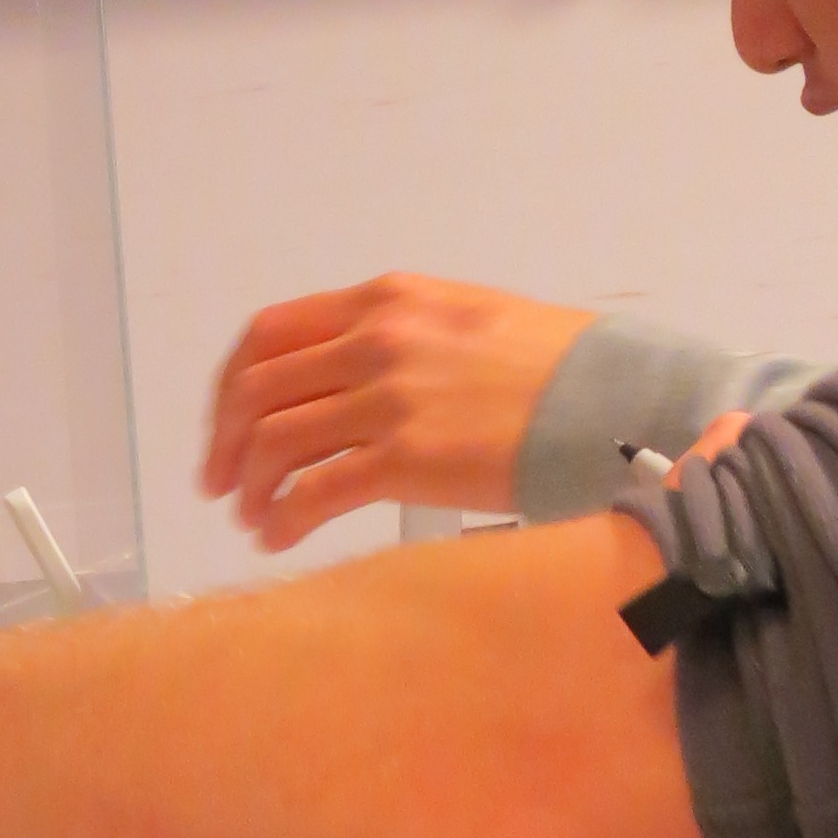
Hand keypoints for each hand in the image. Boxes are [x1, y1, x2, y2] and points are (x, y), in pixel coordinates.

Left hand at [203, 273, 597, 547]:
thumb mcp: (468, 318)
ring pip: (276, 441)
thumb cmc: (556, 364)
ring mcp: (390, 398)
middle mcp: (377, 339)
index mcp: (387, 299)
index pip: (269, 333)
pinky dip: (282, 517)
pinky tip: (279, 538)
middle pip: (258, 388)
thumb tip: (351, 375)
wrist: (616, 399)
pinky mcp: (408, 457)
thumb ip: (403, 333)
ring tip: (252, 516)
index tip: (227, 424)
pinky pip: (314, 491)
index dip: (232, 385)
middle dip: (226, 441)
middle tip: (220, 482)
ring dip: (250, 485)